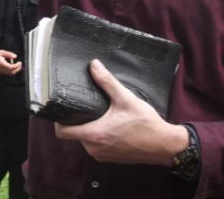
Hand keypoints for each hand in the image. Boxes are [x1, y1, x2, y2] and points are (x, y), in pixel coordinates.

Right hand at [0, 50, 22, 75]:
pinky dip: (13, 71)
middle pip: (12, 72)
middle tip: (20, 64)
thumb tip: (15, 56)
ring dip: (16, 70)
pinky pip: (8, 74)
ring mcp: (1, 72)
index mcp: (1, 64)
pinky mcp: (1, 72)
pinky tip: (14, 67)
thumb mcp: (1, 52)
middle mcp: (1, 69)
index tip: (20, 62)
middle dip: (18, 69)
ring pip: (10, 74)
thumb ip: (8, 54)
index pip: (11, 68)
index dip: (17, 66)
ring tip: (18, 65)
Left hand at [55, 60, 188, 165]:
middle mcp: (94, 148)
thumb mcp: (125, 99)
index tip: (63, 109)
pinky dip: (98, 136)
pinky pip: (96, 146)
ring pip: (85, 140)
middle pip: (73, 135)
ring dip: (88, 128)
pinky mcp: (110, 158)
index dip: (58, 121)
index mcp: (94, 134)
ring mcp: (102, 155)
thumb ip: (107, 81)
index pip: (62, 132)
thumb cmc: (145, 123)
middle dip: (76, 121)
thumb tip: (94, 65)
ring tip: (96, 114)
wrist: (164, 145)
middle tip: (82, 106)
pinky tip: (107, 124)